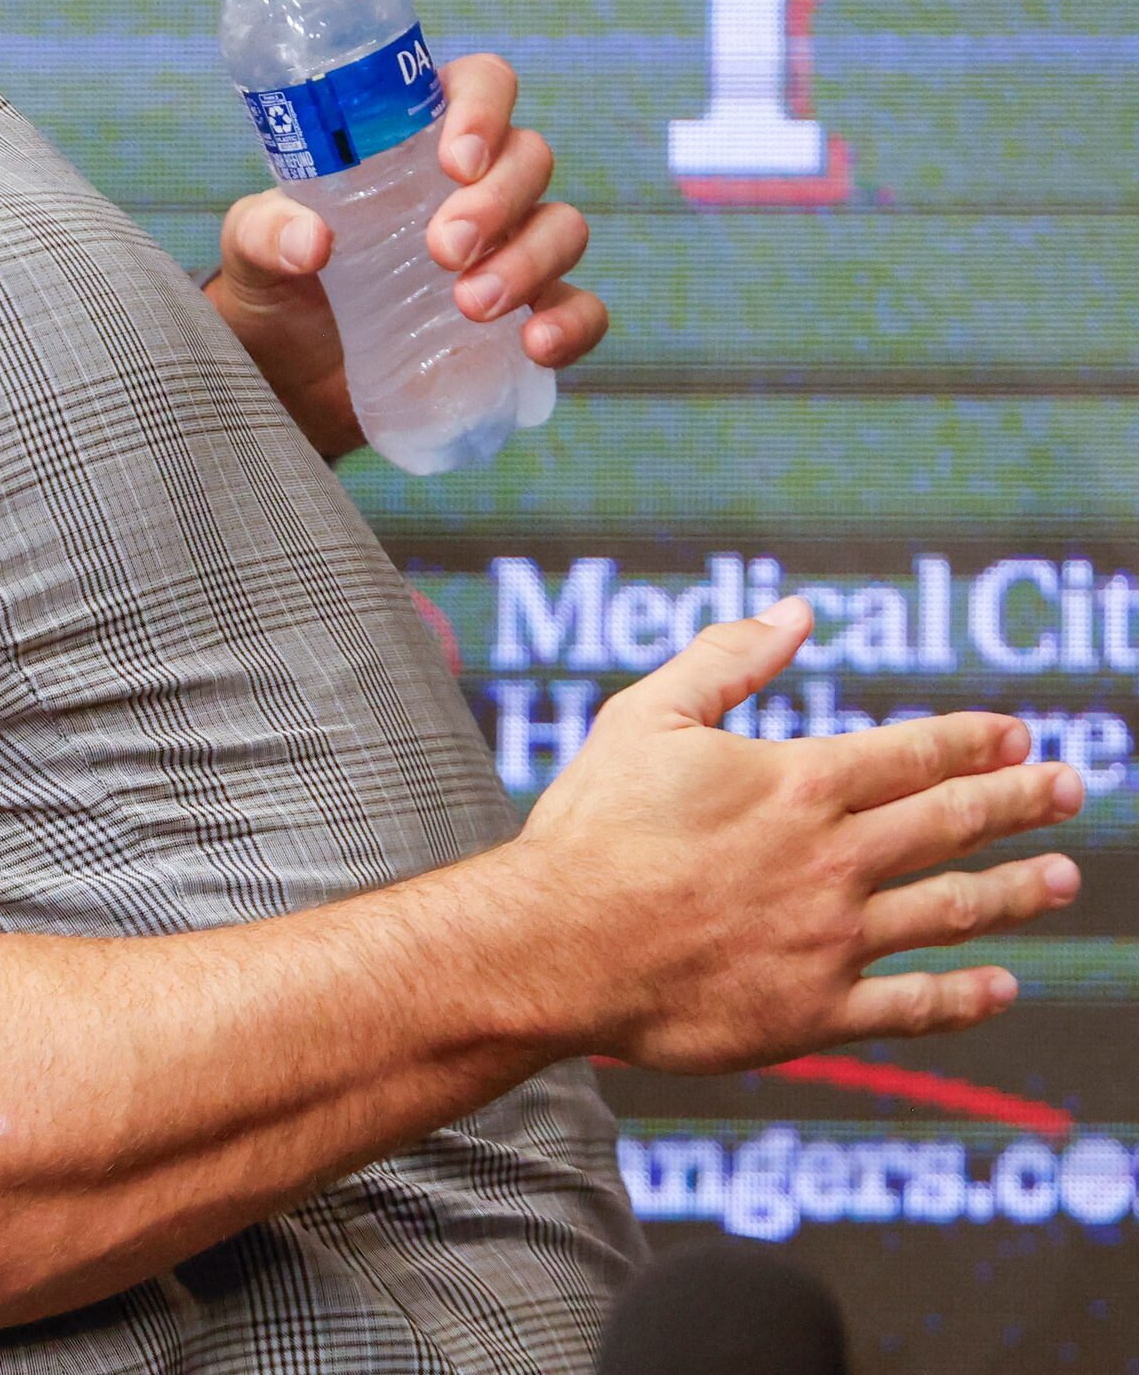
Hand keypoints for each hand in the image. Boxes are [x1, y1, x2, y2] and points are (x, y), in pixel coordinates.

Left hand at [208, 54, 605, 457]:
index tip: (456, 160)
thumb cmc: (275, 288)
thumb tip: (311, 243)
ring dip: (530, 259)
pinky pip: (582, 308)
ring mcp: (505, 253)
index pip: (480, 86)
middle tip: (443, 248)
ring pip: (563, 227)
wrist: (288, 381)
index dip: (483, 108)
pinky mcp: (519, 320)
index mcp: (415, 144)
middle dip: (497, 198)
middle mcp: (473, 188)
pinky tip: (536, 343)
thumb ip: (265, 234)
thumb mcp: (249, 253)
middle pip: (529, 157)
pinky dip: (573, 322)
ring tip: (471, 304)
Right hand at [505, 598, 1082, 1072]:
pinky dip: (967, 997)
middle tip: (1068, 788)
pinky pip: (913, 1005)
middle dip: (1021, 802)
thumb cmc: (591, 828)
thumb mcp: (645, 717)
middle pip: (954, 824)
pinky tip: (1001, 986)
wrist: (555, 945)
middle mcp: (834, 859)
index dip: (975, 741)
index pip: (916, 754)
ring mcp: (832, 939)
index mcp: (799, 783)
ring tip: (1059, 878)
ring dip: (1017, 891)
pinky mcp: (814, 1011)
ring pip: (953, 910)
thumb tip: (795, 613)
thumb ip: (726, 660)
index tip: (1018, 737)